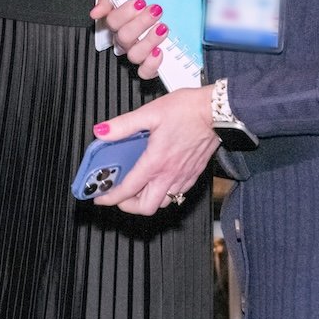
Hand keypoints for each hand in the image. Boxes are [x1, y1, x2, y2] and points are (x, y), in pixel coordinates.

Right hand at [90, 0, 167, 80]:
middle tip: (156, 10)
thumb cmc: (145, 5)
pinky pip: (145, 71)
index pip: (113, 21)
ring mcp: (137, 52)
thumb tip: (95, 12)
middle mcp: (125, 39)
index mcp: (118, 22)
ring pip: (134, 54)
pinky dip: (151, 64)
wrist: (167, 15)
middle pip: (124, 37)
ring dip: (149, 41)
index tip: (140, 2)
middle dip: (141, 22)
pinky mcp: (149, 65)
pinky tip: (159, 51)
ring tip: (162, 28)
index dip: (124, 13)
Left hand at [92, 87, 216, 214]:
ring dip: (147, 200)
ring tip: (137, 187)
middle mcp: (170, 175)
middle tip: (118, 195)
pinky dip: (164, 193)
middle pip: (146, 207)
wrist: (217, 112)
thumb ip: (123, 125)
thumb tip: (102, 131)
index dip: (110, 197)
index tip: (101, 197)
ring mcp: (183, 177)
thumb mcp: (150, 113)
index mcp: (156, 161)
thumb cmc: (187, 110)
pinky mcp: (194, 175)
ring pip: (162, 203)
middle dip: (128, 206)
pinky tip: (158, 179)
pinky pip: (177, 194)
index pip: (128, 190)